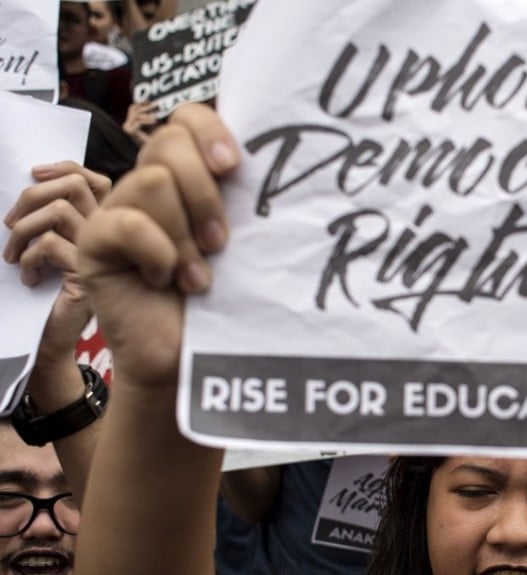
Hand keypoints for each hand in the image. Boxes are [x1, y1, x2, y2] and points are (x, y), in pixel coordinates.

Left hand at [4, 162, 110, 363]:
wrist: (53, 337)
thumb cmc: (47, 294)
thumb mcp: (48, 247)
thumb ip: (52, 218)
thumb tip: (33, 183)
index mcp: (102, 224)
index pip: (91, 179)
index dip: (62, 168)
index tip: (33, 175)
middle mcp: (108, 235)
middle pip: (74, 186)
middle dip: (32, 196)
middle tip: (11, 224)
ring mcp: (103, 254)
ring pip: (59, 212)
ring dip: (23, 231)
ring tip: (13, 257)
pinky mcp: (88, 273)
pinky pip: (51, 245)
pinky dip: (30, 258)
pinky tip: (30, 279)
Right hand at [79, 104, 236, 388]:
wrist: (189, 358)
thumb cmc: (224, 301)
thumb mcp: (245, 243)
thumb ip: (247, 200)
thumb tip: (284, 163)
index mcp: (189, 176)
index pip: (188, 118)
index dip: (210, 130)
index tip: (234, 167)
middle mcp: (150, 183)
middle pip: (169, 142)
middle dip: (204, 194)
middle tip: (221, 242)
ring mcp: (117, 208)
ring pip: (153, 181)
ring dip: (186, 235)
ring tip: (196, 276)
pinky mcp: (94, 239)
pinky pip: (128, 223)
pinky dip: (158, 254)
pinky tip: (166, 281)